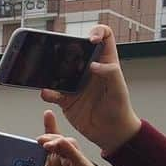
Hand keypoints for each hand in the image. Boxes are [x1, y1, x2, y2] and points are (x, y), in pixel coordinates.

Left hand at [13, 112, 105, 165]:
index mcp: (56, 164)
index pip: (52, 143)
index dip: (50, 128)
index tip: (46, 115)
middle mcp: (67, 161)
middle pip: (60, 141)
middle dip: (50, 135)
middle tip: (39, 139)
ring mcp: (77, 164)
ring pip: (69, 146)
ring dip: (58, 142)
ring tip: (46, 143)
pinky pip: (78, 158)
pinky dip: (70, 151)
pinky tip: (63, 146)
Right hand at [40, 25, 141, 154]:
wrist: (109, 132)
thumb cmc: (119, 109)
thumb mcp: (119, 89)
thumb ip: (109, 73)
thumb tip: (93, 65)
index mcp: (105, 62)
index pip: (104, 37)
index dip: (96, 32)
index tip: (89, 40)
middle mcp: (88, 70)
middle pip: (75, 51)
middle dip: (65, 50)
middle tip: (60, 55)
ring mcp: (75, 84)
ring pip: (59, 71)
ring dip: (50, 71)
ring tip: (46, 73)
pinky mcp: (65, 99)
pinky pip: (52, 93)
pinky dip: (47, 93)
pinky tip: (46, 93)